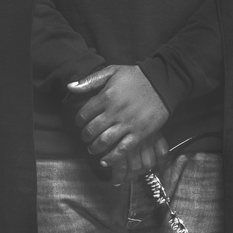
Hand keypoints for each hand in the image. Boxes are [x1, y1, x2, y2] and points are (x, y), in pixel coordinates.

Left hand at [66, 65, 169, 181]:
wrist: (162, 83)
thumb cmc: (136, 76)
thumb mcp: (112, 71)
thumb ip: (90, 80)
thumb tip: (69, 87)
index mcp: (107, 96)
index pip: (84, 113)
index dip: (79, 120)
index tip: (80, 123)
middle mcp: (115, 111)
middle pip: (92, 129)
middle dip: (85, 136)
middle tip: (85, 138)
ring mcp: (128, 123)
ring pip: (104, 141)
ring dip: (95, 148)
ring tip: (93, 148)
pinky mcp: (140, 133)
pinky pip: (122, 149)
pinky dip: (111, 157)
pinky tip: (105, 161)